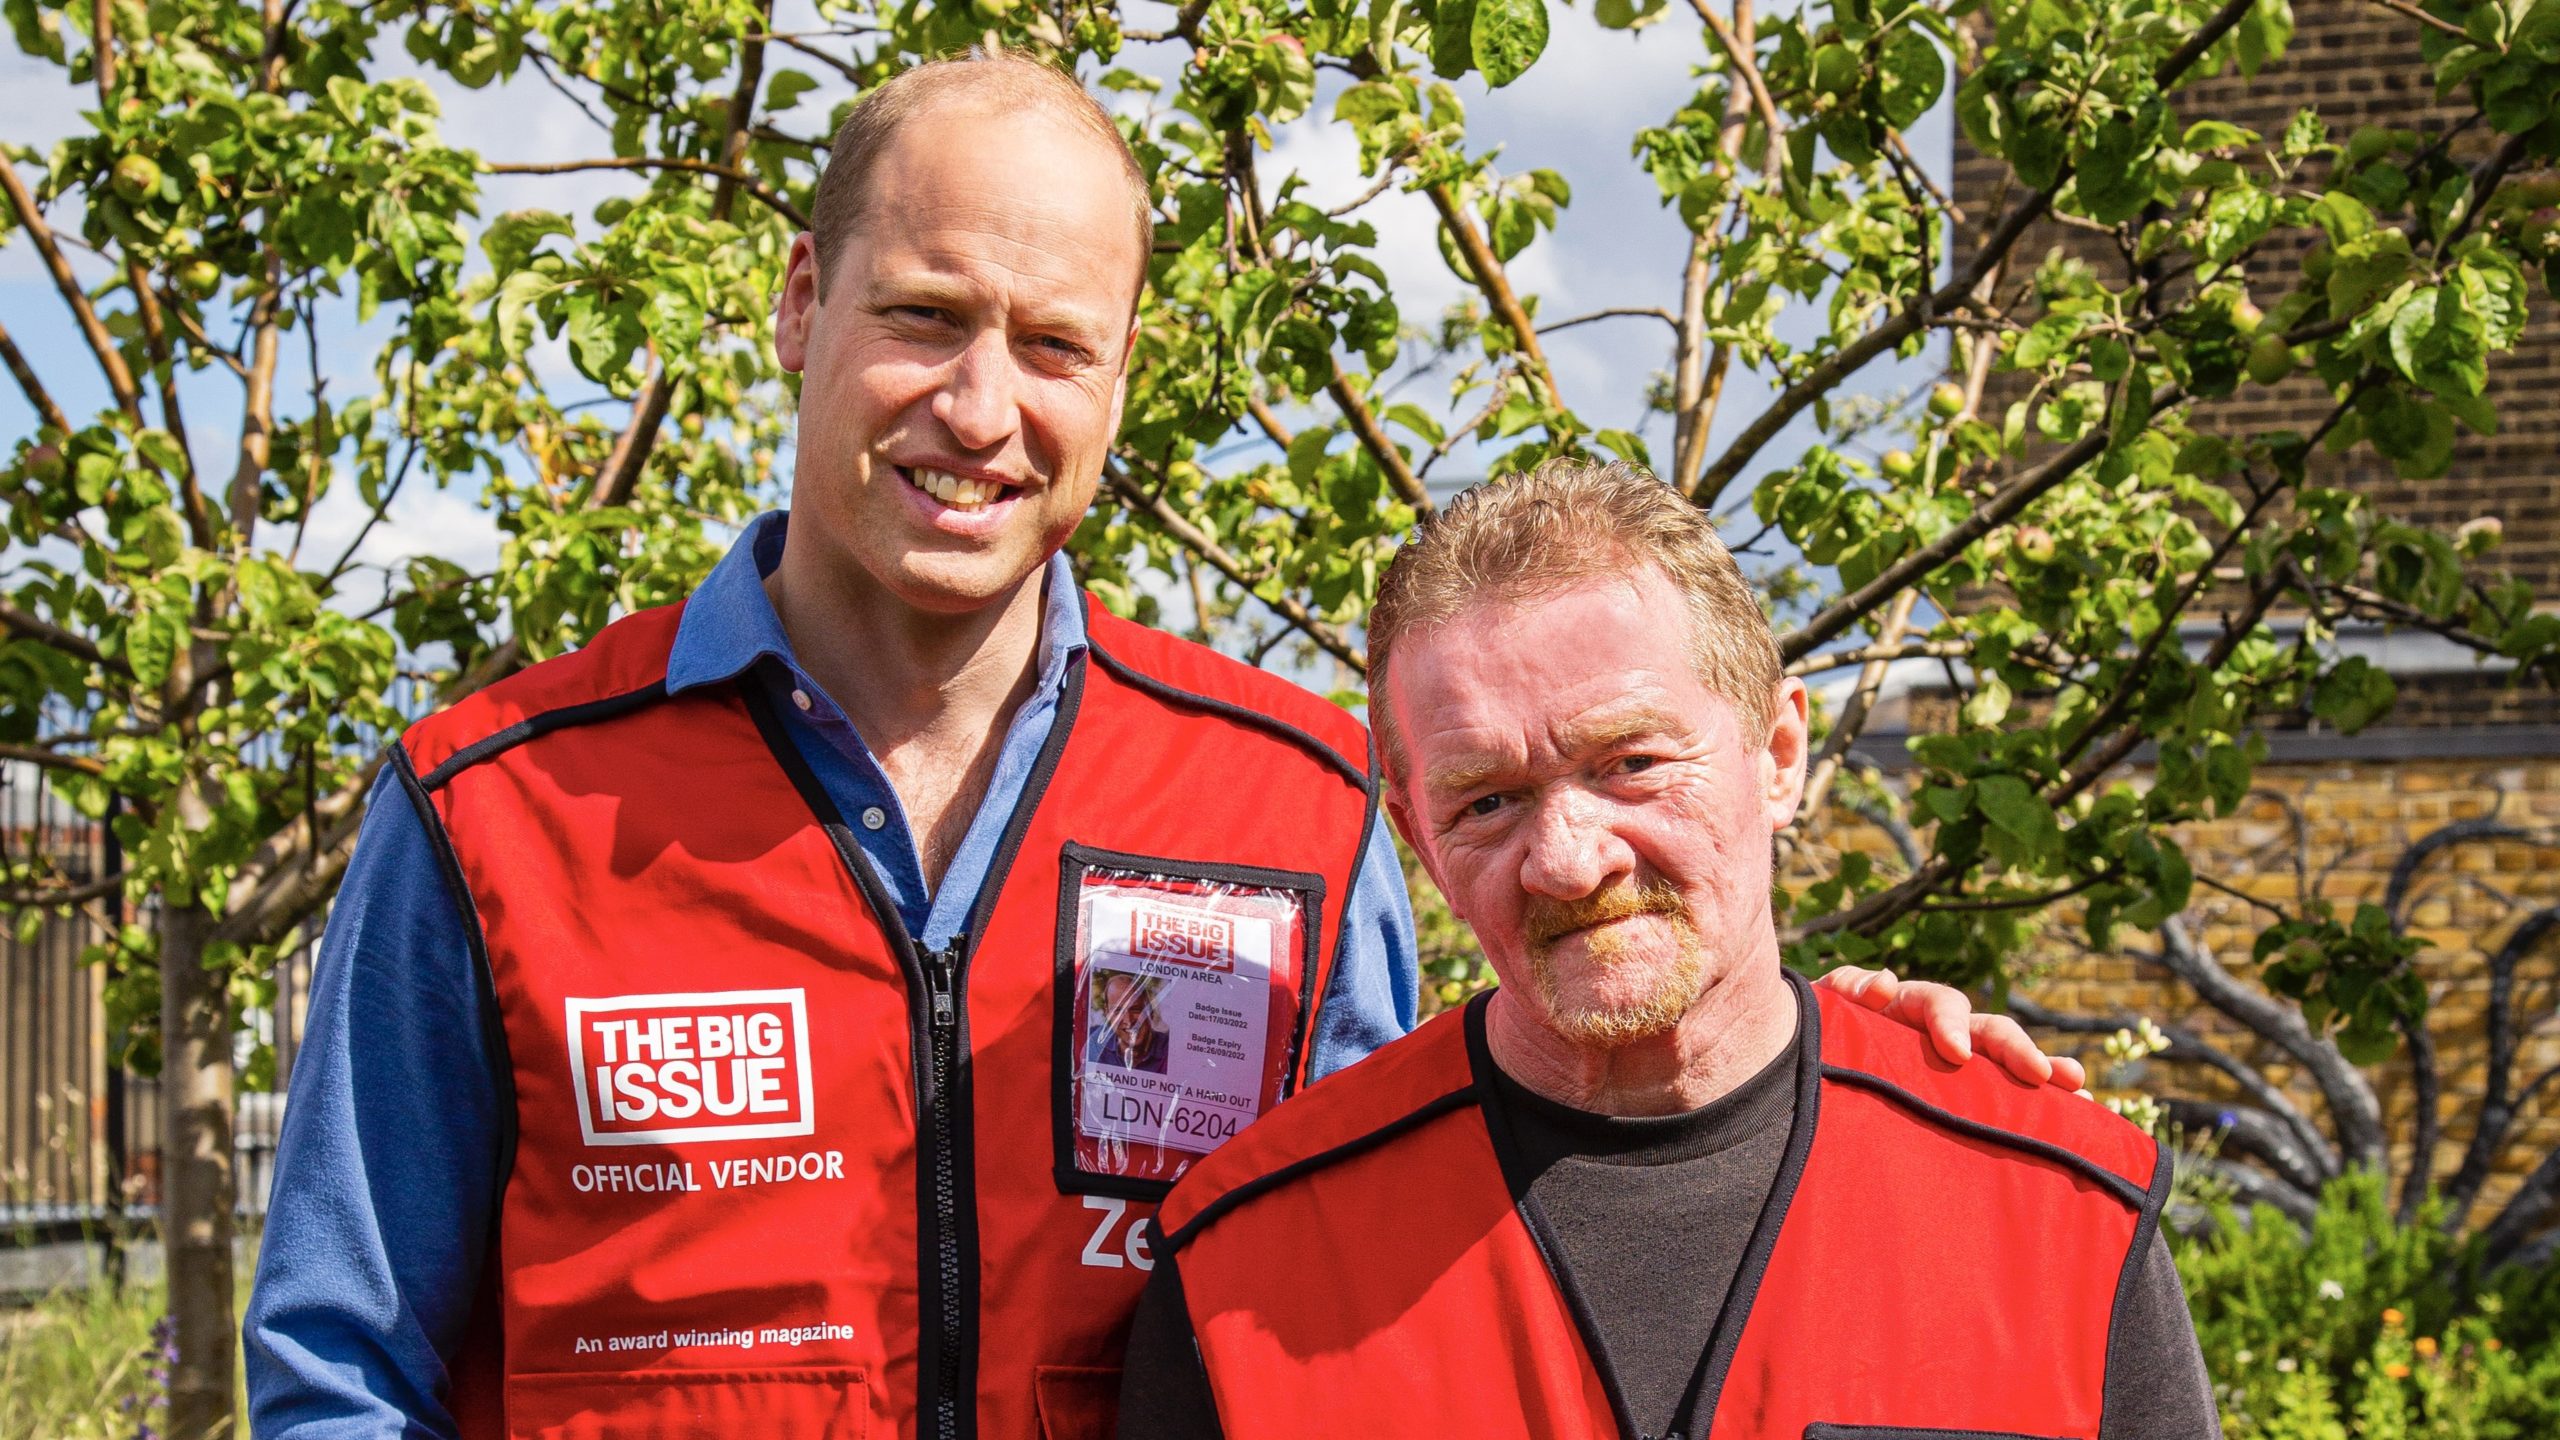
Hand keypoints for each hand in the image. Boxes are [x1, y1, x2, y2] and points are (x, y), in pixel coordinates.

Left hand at [1815, 965, 2089, 1094]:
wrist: (1793, 1070)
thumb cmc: (1805, 1041)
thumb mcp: (1820, 1014)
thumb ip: (1846, 992)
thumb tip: (1884, 983)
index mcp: (1899, 1007)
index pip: (1934, 1004)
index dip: (1948, 1022)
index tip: (1957, 1054)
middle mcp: (1932, 1031)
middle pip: (1985, 1029)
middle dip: (2013, 1047)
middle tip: (2041, 1074)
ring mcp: (1947, 1060)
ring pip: (1999, 1056)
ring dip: (2038, 1066)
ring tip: (2075, 1086)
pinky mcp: (1956, 1091)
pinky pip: (2001, 1094)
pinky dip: (2039, 1097)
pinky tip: (2076, 1107)